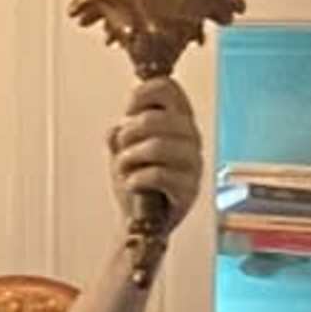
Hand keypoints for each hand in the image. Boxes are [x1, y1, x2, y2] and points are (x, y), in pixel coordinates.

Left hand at [109, 73, 203, 253]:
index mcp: (179, 120)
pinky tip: (132, 184)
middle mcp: (191, 137)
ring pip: (158, 145)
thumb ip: (121, 132)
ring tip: (125, 168)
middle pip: (157, 118)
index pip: (167, 88)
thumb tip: (117, 128)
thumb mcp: (124, 150)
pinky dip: (137, 178)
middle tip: (122, 147)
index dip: (141, 95)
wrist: (141, 223)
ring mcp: (193, 163)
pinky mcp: (189, 190)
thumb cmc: (137, 182)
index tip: (127, 112)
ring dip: (130, 157)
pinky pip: (160, 175)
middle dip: (129, 132)